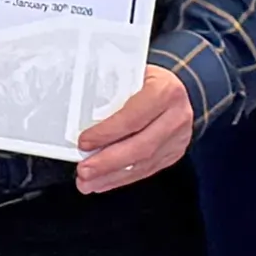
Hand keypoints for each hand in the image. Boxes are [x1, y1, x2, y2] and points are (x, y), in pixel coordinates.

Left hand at [72, 63, 198, 195]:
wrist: (177, 89)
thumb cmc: (147, 80)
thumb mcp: (132, 74)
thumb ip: (111, 90)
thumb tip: (77, 113)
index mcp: (165, 91)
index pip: (133, 117)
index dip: (107, 133)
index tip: (84, 142)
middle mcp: (176, 116)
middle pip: (140, 147)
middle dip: (108, 162)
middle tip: (83, 170)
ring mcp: (178, 138)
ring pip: (143, 163)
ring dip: (111, 175)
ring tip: (87, 181)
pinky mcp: (173, 154)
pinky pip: (145, 170)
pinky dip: (121, 178)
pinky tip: (103, 181)